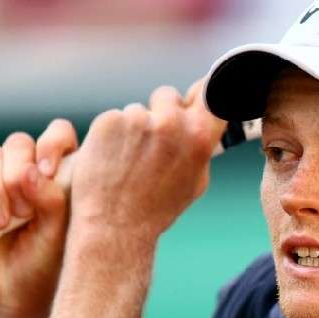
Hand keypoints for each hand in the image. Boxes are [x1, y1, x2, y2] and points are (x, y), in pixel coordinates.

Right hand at [0, 119, 78, 317]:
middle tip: (25, 212)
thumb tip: (29, 168)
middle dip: (18, 173)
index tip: (49, 171)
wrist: (10, 298)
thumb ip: (53, 199)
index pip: (60, 135)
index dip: (53, 143)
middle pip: (20, 142)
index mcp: (61, 177)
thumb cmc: (46, 265)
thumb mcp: (59, 235)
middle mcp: (28, 174)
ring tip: (4, 223)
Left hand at [68, 80, 224, 247]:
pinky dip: (112, 134)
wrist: (115, 224)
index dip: (204, 93)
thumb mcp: (196, 180)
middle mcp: (171, 122)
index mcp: (199, 136)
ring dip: (135, 127)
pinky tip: (112, 158)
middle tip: (153, 142)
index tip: (199, 93)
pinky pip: (115, 117)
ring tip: (129, 160)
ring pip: (139, 110)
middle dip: (162, 111)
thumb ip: (203, 145)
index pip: (210, 93)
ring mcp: (137, 119)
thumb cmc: (158, 207)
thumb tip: (205, 118)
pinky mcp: (108, 121)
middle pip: (168, 95)